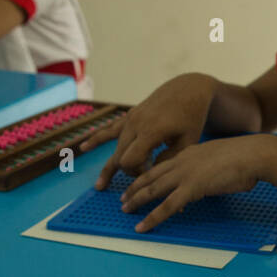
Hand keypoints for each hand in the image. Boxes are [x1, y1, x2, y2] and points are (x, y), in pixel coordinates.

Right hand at [79, 73, 217, 188]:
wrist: (188, 89)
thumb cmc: (192, 117)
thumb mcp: (188, 142)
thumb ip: (169, 159)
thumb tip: (153, 177)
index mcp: (150, 131)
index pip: (130, 161)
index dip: (136, 173)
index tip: (150, 175)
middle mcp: (136, 124)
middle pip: (121, 157)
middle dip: (129, 171)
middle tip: (141, 180)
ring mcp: (131, 119)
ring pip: (115, 148)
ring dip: (110, 167)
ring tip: (99, 187)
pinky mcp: (130, 115)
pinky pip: (110, 129)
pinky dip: (96, 139)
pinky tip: (84, 148)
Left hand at [120, 134, 271, 231]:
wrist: (253, 155)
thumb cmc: (246, 158)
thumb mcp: (222, 160)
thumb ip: (210, 169)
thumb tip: (209, 181)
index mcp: (190, 153)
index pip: (163, 165)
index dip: (148, 175)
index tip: (138, 183)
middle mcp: (182, 161)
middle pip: (151, 176)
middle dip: (135, 187)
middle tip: (124, 198)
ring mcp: (185, 174)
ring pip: (153, 190)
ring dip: (137, 200)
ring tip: (125, 210)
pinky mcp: (191, 188)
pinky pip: (167, 206)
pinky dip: (152, 217)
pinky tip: (142, 226)